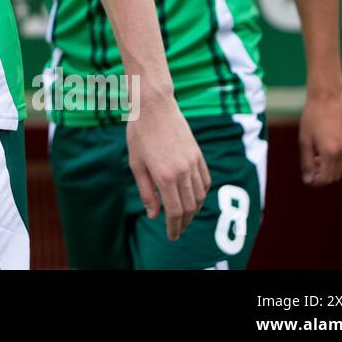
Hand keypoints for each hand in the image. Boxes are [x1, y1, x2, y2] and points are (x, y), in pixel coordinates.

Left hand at [127, 94, 210, 240]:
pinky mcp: (198, 154)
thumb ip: (146, 191)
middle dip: (184, 223)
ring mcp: (193, 162)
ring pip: (200, 196)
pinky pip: (205, 180)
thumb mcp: (135, 164)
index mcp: (165, 176)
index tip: (172, 236)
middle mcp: (183, 171)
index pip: (175, 211)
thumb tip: (153, 215)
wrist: (154, 106)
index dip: (174, 227)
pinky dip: (202, 193)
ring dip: (194, 210)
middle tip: (177, 231)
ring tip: (185, 218)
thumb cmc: (139, 133)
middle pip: (189, 207)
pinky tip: (195, 198)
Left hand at [299, 91, 341, 185]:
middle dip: (322, 175)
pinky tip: (328, 150)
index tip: (308, 178)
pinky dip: (339, 161)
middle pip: (334, 176)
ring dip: (330, 168)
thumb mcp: (304, 140)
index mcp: (329, 152)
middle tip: (311, 163)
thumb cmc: (312, 118)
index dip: (315, 182)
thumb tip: (308, 180)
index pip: (325, 178)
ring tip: (318, 155)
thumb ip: (307, 162)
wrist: (327, 99)